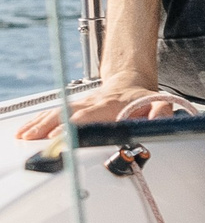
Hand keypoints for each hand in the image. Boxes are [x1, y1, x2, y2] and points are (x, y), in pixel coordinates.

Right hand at [13, 79, 185, 140]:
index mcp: (110, 105)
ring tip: (24, 136)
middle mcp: (91, 103)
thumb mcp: (159, 102)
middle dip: (50, 127)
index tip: (60, 137)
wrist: (131, 82)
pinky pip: (52, 113)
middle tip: (36, 140)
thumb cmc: (143, 99)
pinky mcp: (73, 107)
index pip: (89, 116)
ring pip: (56, 112)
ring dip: (39, 124)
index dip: (74, 126)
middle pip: (67, 114)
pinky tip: (24, 130)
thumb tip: (161, 118)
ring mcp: (80, 104)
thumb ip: (162, 111)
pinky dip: (37, 121)